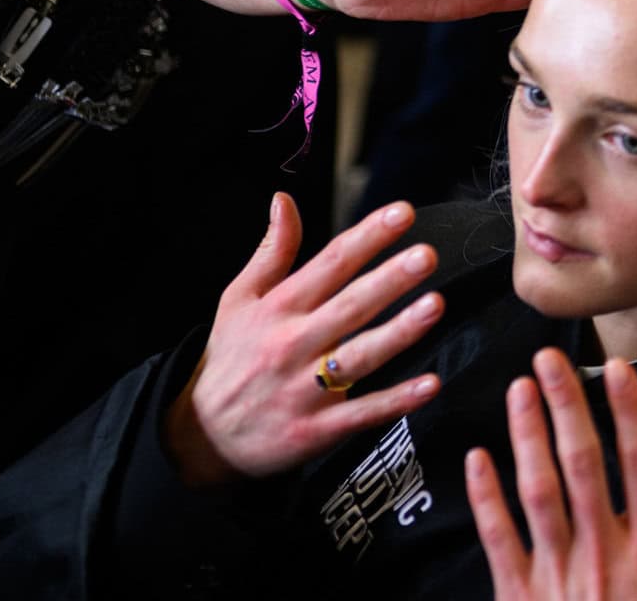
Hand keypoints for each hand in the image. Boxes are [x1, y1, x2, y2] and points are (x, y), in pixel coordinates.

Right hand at [163, 196, 444, 485]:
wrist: (201, 437)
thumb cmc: (230, 358)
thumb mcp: (239, 300)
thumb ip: (271, 252)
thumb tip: (284, 199)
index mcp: (279, 308)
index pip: (330, 264)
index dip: (367, 237)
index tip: (403, 213)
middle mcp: (293, 344)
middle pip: (349, 306)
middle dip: (389, 280)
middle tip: (427, 255)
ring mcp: (304, 389)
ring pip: (359, 357)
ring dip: (399, 332)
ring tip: (435, 305)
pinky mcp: (316, 430)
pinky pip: (362, 413)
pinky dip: (396, 401)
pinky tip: (431, 384)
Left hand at [468, 350, 636, 600]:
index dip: (631, 413)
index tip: (620, 370)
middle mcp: (603, 557)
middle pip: (582, 466)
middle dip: (566, 407)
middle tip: (550, 357)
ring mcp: (556, 577)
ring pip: (537, 493)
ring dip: (525, 437)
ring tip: (519, 388)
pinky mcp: (519, 599)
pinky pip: (499, 541)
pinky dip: (485, 499)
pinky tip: (477, 459)